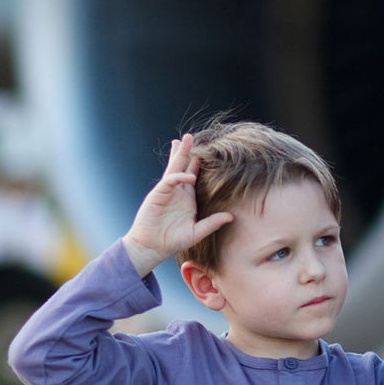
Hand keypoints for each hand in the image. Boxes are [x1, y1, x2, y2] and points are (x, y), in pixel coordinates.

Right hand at [122, 134, 234, 275]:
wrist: (152, 248)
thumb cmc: (171, 241)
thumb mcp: (196, 232)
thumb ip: (212, 223)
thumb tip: (231, 217)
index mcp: (187, 198)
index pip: (194, 176)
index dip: (199, 164)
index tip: (209, 151)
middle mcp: (177, 191)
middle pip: (182, 167)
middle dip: (187, 152)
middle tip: (191, 137)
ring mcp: (166, 192)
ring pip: (174, 168)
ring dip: (179, 154)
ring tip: (183, 140)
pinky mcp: (158, 195)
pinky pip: (169, 181)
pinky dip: (178, 177)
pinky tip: (188, 177)